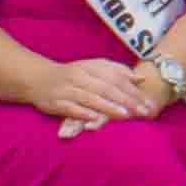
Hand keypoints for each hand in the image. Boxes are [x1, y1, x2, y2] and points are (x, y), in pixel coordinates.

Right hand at [41, 60, 160, 132]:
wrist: (37, 78)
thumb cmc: (72, 75)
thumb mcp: (93, 68)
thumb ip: (117, 72)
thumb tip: (141, 79)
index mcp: (90, 66)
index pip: (115, 76)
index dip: (132, 89)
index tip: (147, 101)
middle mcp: (79, 76)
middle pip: (105, 87)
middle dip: (125, 100)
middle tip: (142, 111)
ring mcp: (66, 89)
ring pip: (90, 97)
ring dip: (108, 106)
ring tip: (124, 115)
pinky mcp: (55, 102)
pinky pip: (70, 108)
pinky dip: (82, 113)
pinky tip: (94, 119)